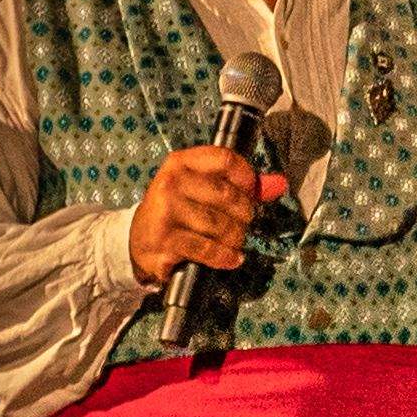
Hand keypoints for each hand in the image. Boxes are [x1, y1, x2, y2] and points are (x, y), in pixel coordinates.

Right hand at [127, 146, 271, 282]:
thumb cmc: (177, 211)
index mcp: (180, 163)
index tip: (250, 191)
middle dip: (244, 214)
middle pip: (228, 196)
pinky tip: (230, 258)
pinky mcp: (165, 240)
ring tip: (232, 241)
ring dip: (235, 237)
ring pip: (221, 225)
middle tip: (242, 222)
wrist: (138, 241)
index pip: (225, 159)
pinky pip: (209, 249)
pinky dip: (225, 256)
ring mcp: (165, 212)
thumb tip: (278, 184)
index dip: (246, 177)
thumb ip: (239, 185)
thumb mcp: (200, 189)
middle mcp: (170, 183)